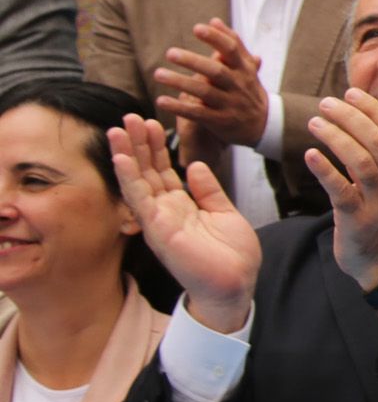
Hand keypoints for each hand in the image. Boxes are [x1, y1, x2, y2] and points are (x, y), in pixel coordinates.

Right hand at [108, 114, 260, 332]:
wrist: (235, 285)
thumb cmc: (230, 256)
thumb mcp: (224, 212)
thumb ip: (208, 190)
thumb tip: (197, 166)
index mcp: (181, 206)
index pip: (163, 171)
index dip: (157, 147)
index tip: (152, 122)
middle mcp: (164, 211)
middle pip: (147, 171)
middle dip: (138, 143)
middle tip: (129, 116)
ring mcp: (158, 219)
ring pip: (137, 180)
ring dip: (127, 153)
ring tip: (118, 128)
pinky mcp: (158, 228)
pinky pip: (140, 199)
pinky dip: (129, 176)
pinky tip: (121, 157)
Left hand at [153, 20, 271, 151]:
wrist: (263, 124)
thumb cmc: (248, 89)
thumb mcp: (246, 67)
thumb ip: (232, 44)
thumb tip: (214, 20)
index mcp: (245, 69)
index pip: (232, 50)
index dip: (216, 38)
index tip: (197, 28)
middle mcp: (239, 85)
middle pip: (216, 71)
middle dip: (193, 61)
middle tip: (170, 52)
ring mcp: (231, 104)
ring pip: (204, 92)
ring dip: (180, 82)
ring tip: (158, 74)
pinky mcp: (221, 122)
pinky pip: (198, 114)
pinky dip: (179, 107)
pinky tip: (161, 100)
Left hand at [304, 90, 377, 293]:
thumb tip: (370, 124)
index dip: (374, 109)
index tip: (352, 92)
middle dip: (352, 117)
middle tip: (326, 103)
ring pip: (361, 161)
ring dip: (337, 137)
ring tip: (315, 122)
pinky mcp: (358, 220)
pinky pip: (341, 191)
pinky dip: (325, 170)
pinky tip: (310, 154)